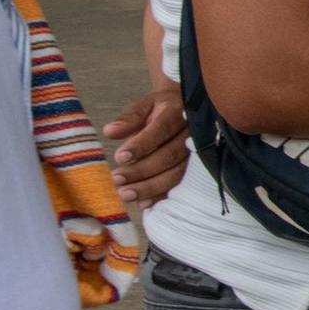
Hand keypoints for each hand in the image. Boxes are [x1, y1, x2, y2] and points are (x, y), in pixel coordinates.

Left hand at [103, 87, 188, 206]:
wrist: (185, 109)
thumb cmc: (160, 109)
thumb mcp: (144, 106)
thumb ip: (129, 118)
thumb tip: (110, 131)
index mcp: (177, 113)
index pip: (161, 129)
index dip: (142, 145)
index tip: (120, 157)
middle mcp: (192, 134)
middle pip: (170, 155)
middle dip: (142, 170)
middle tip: (117, 180)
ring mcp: (198, 153)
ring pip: (178, 173)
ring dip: (150, 187)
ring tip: (126, 194)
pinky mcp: (197, 169)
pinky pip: (182, 185)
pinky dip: (162, 196)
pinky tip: (144, 203)